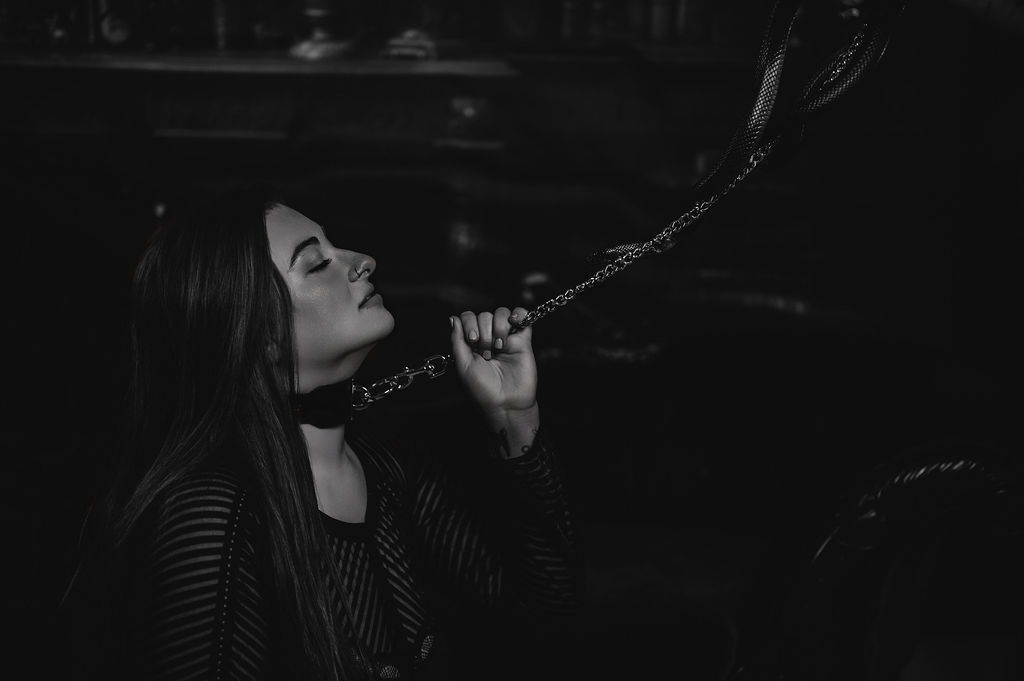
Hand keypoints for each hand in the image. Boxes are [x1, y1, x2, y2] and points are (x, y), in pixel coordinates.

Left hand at [449, 307, 537, 423]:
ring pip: (501, 313)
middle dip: (484, 332)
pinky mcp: (523, 340)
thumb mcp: (463, 365)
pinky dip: (518, 313)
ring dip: (498, 327)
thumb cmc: (483, 390)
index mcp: (472, 344)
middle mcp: (488, 338)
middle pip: (484, 315)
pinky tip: (514, 323)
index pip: (468, 318)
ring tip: (500, 348)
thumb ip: (457, 340)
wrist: (506, 404)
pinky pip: (523, 315)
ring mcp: (506, 338)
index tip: (473, 341)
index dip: (469, 324)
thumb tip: (453, 318)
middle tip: (487, 353)